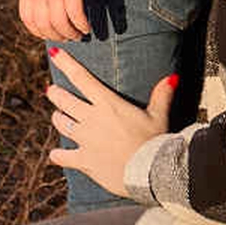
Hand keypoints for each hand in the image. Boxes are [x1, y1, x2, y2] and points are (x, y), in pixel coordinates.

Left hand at [17, 0, 93, 45]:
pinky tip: (87, 27)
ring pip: (60, 25)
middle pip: (44, 26)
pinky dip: (82, 25)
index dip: (38, 31)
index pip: (28, 20)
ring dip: (71, 33)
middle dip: (57, 36)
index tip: (48, 35)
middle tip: (68, 38)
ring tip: (79, 35)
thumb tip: (40, 5)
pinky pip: (76, 16)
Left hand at [48, 49, 175, 194]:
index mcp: (108, 104)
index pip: (81, 78)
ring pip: (61, 123)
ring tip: (58, 116)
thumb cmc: (155, 141)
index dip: (66, 63)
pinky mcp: (83, 160)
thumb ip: (161, 95)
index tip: (54, 52)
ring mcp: (85, 139)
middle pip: (64, 100)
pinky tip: (57, 154)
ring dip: (58, 119)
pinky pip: (62, 156)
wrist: (150, 172)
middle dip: (56, 93)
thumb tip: (173, 76)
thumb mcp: (159, 116)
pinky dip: (58, 155)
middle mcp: (91, 119)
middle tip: (52, 90)